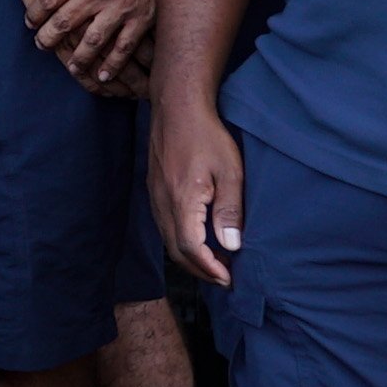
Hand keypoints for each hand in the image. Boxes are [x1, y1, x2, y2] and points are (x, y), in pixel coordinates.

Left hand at [36, 0, 162, 91]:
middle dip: (49, 37)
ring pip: (93, 40)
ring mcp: (121, 7)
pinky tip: (104, 76)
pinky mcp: (142, 18)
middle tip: (41, 46)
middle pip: (65, 21)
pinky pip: (124, 47)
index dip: (36, 12)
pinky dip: (114, 64)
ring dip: (80, 57)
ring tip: (72, 67)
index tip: (30, 22)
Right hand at [147, 94, 245, 286]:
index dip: (210, 268)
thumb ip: (229, 211)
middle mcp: (162, 202)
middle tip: (225, 277)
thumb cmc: (207, 136)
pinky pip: (164, 225)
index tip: (229, 278)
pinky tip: (199, 237)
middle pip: (176, 250)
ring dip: (190, 257)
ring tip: (216, 261)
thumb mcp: (230, 172)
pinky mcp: (154, 189)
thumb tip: (232, 246)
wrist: (177, 108)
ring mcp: (154, 195)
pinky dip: (181, 240)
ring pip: (168, 239)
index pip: (191, 247)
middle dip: (200, 269)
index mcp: (182, 200)